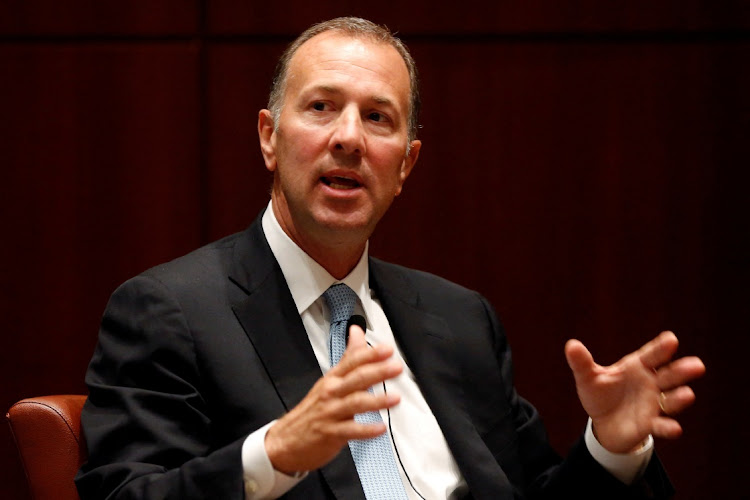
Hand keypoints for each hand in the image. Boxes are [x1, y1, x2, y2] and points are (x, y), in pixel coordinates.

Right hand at [264, 324, 401, 473]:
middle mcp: (332, 392)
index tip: (387, 349)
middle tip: (396, 367)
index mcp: (333, 378)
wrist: (287, 440)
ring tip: (395, 398)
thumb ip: (349, 357)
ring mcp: (330, 412)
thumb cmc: (313, 409)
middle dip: (377, 372)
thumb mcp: (330, 379)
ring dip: (376, 400)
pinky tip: (380, 428)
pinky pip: (350, 431)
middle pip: (356, 379)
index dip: (370, 354)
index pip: (352, 361)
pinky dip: (366, 429)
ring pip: (355, 403)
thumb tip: (357, 332)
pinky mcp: (330, 433)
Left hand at [565, 331, 704, 452]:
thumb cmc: (600, 393)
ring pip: (671, 399)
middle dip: (682, 370)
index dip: (661, 348)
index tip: (671, 339)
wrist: (603, 422)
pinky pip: (661, 426)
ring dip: (679, 398)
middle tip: (697, 365)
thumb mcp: (588, 378)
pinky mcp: (650, 424)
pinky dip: (667, 427)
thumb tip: (571, 345)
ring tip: (687, 394)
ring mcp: (653, 404)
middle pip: (669, 375)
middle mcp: (650, 383)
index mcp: (637, 366)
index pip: (652, 354)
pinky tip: (674, 429)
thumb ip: (581, 363)